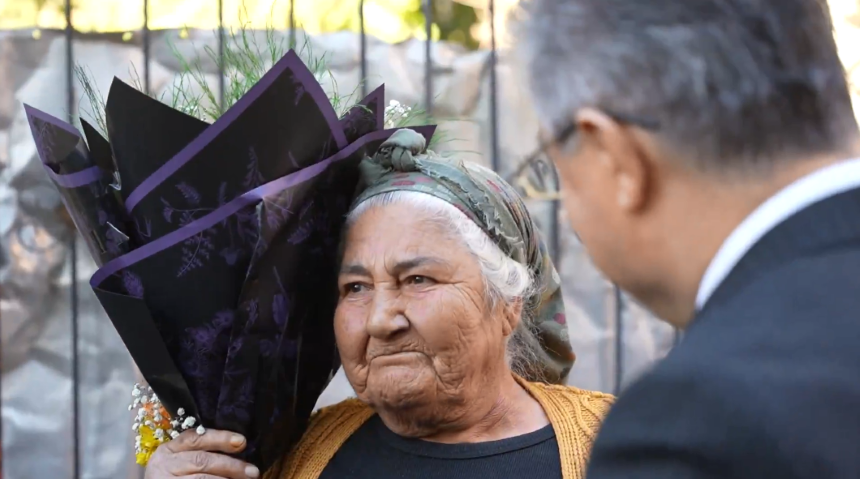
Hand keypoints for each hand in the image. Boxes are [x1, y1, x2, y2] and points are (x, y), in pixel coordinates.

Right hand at [144, 429, 259, 478]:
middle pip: (202, 460)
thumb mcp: (181, 460)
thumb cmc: (175, 475)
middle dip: (230, 465)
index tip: (242, 441)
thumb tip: (239, 447)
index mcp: (169, 449)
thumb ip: (203, 453)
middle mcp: (165, 464)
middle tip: (253, 471)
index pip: (195, 438)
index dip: (220, 438)